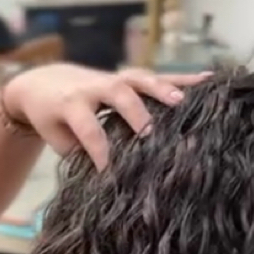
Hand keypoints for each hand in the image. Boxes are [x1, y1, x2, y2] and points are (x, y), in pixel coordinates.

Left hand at [3, 64, 210, 169]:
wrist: (45, 83)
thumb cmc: (52, 118)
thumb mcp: (56, 137)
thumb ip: (77, 152)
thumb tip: (104, 177)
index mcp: (72, 104)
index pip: (88, 127)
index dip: (98, 148)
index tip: (108, 170)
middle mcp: (95, 87)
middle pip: (117, 94)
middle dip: (134, 112)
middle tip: (149, 131)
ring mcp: (115, 78)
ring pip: (140, 79)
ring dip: (162, 88)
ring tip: (181, 101)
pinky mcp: (130, 77)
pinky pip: (157, 76)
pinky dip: (182, 77)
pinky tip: (208, 80)